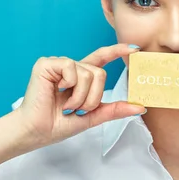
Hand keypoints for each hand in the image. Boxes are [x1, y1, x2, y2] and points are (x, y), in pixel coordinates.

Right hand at [16, 44, 145, 146]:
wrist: (38, 131)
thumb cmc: (59, 124)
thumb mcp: (93, 116)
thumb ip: (115, 110)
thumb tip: (140, 107)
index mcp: (81, 78)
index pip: (102, 58)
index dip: (117, 51)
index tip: (135, 48)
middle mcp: (71, 68)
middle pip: (100, 73)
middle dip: (93, 97)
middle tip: (77, 109)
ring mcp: (59, 65)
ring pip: (88, 73)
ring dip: (81, 96)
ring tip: (66, 105)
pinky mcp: (47, 64)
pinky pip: (71, 67)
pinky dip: (69, 84)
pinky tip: (56, 91)